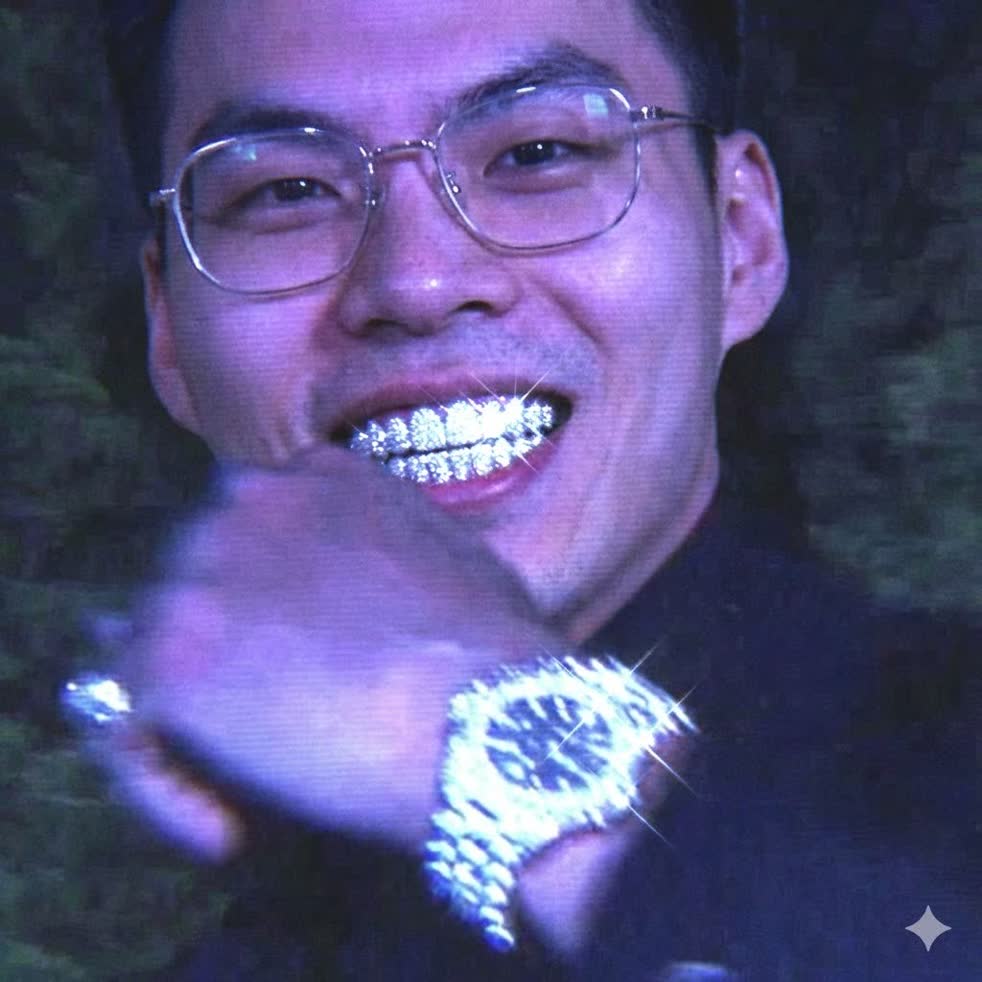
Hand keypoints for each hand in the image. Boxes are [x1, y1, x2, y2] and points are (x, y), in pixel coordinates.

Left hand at [95, 446, 559, 857]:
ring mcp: (199, 575)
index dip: (260, 603)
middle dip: (220, 658)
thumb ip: (388, 543)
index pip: (246, 530)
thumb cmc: (492, 650)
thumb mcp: (449, 556)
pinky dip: (170, 790)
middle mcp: (244, 503)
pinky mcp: (168, 659)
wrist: (485, 713)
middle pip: (191, 586)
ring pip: (147, 658)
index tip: (287, 664)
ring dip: (190, 730)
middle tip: (264, 735)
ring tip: (242, 798)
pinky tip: (227, 834)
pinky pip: (132, 731)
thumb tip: (358, 587)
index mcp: (313, 478)